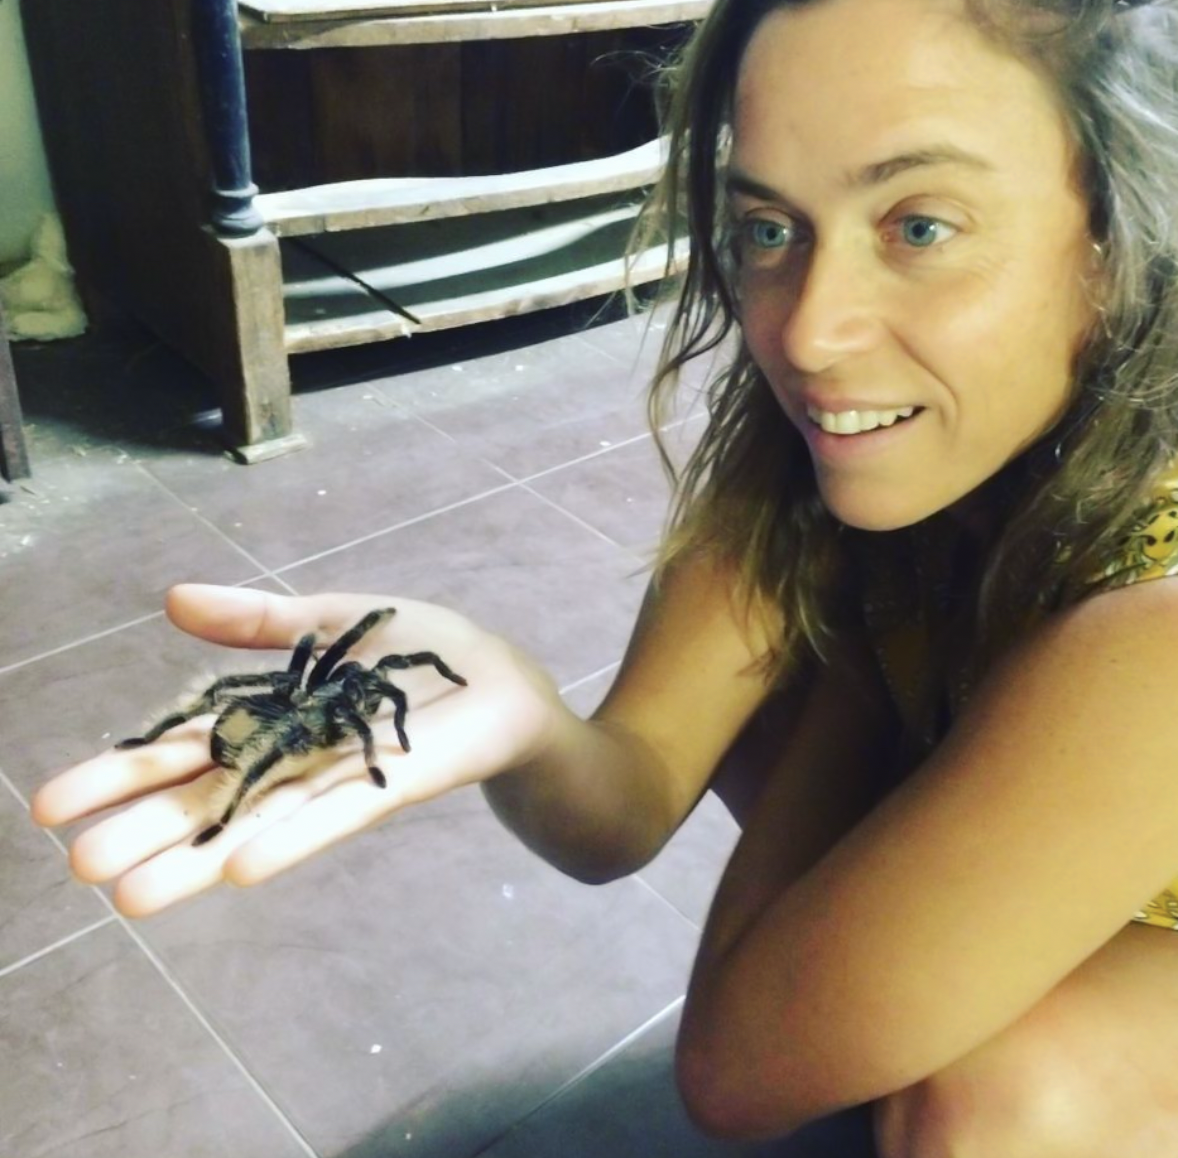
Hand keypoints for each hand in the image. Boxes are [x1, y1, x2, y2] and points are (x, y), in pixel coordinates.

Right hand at [32, 584, 561, 916]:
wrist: (504, 681)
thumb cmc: (422, 656)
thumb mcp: (331, 621)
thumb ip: (257, 620)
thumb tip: (171, 599)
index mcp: (275, 718)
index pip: (188, 748)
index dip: (124, 772)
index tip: (49, 805)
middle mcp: (298, 760)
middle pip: (211, 797)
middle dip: (145, 828)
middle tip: (74, 866)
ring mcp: (344, 778)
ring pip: (262, 822)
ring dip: (199, 859)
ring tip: (129, 899)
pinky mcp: (398, 782)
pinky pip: (339, 815)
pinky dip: (293, 840)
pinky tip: (241, 871)